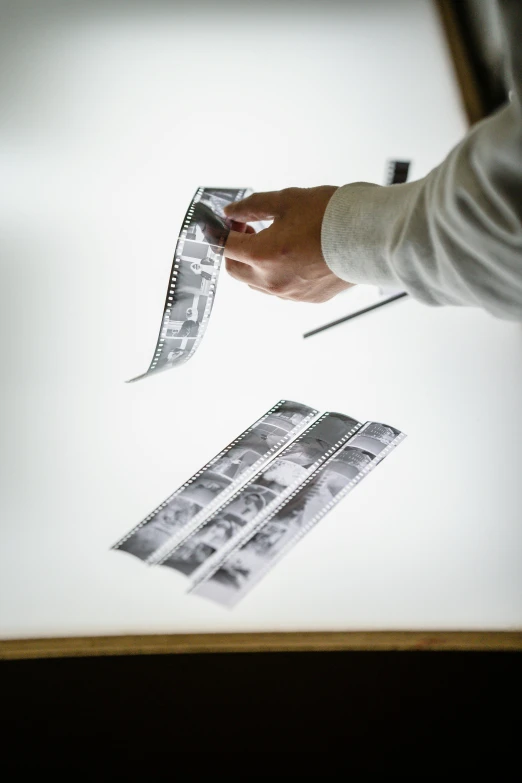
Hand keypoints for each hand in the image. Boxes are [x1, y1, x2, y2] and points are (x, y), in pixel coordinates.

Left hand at [223, 186, 353, 302]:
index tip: (233, 221)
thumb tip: (232, 212)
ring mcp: (290, 293)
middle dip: (236, 250)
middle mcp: (273, 280)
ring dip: (256, 264)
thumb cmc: (333, 217)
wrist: (370, 237)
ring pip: (257, 282)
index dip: (224, 231)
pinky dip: (279, 274)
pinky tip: (295, 256)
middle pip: (236, 270)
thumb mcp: (287, 200)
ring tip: (275, 241)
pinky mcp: (308, 298)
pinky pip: (282, 289)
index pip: (226, 247)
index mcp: (263, 255)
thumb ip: (253, 206)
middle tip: (250, 230)